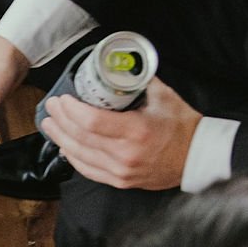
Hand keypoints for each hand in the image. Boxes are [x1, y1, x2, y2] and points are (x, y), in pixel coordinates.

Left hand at [37, 78, 200, 190]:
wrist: (197, 159)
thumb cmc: (183, 127)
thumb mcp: (164, 97)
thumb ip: (138, 80)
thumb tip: (118, 64)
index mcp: (136, 131)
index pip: (91, 122)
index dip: (71, 110)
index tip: (63, 98)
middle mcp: (125, 155)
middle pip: (81, 138)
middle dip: (61, 120)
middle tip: (51, 106)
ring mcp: (121, 172)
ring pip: (80, 156)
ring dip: (60, 138)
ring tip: (49, 124)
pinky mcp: (120, 181)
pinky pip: (88, 170)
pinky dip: (73, 157)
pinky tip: (64, 146)